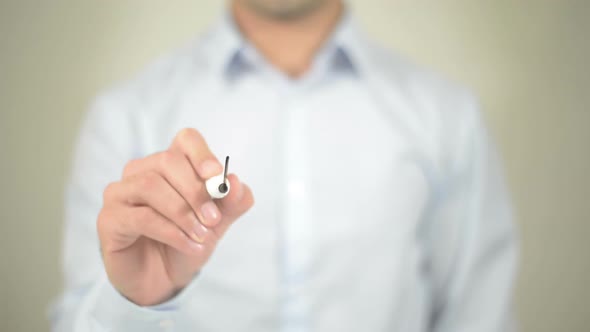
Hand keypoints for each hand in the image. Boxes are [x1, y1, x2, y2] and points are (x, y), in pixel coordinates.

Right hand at [97, 128, 253, 305]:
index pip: (186, 140)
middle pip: (168, 161)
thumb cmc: (187, 241)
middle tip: (213, 219)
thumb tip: (235, 182)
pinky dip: (171, 232)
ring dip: (183, 213)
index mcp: (171, 164)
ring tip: (202, 236)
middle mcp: (142, 171)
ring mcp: (121, 192)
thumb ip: (231, 202)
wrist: (164, 280)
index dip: (202, 153)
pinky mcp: (109, 218)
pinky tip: (189, 245)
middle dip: (196, 191)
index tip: (216, 176)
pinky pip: (141, 217)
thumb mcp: (217, 223)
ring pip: (151, 186)